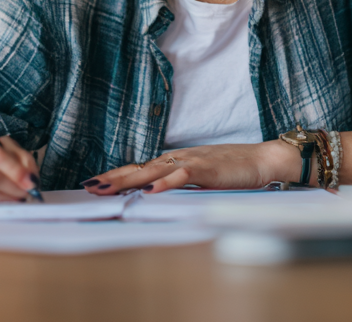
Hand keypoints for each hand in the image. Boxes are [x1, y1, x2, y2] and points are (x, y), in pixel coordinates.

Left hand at [81, 139, 300, 194]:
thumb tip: (152, 194)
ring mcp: (191, 161)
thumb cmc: (232, 170)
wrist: (262, 159)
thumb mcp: (198, 177)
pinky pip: (182, 175)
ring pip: (153, 170)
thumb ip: (177, 183)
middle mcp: (178, 158)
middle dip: (112, 178)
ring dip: (129, 180)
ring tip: (107, 188)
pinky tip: (151, 190)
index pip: (139, 169)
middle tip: (89, 186)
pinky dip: (165, 182)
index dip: (116, 176)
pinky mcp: (207, 169)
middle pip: (139, 169)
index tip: (93, 184)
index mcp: (174, 161)